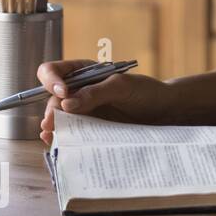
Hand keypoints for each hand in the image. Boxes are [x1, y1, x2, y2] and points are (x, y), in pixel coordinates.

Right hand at [36, 59, 173, 145]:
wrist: (164, 112)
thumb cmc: (146, 91)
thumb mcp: (123, 87)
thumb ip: (96, 92)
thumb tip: (67, 103)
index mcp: (84, 73)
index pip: (54, 71)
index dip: (51, 80)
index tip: (62, 93)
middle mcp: (79, 91)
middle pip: (53, 98)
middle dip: (50, 110)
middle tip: (50, 124)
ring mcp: (83, 110)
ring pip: (59, 117)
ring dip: (53, 126)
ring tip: (50, 137)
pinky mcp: (90, 128)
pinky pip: (72, 132)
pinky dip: (65, 137)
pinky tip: (60, 143)